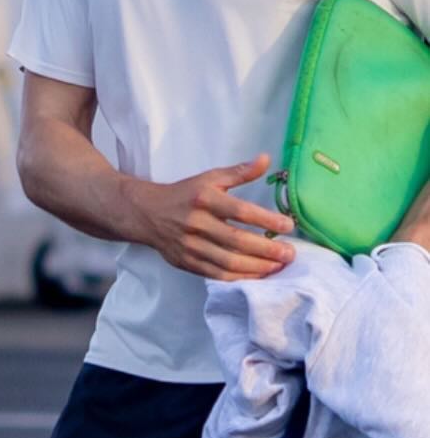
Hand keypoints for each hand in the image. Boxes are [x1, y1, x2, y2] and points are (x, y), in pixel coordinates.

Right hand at [135, 153, 295, 281]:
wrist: (148, 214)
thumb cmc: (185, 194)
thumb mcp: (210, 178)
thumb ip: (239, 172)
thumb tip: (266, 160)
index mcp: (204, 199)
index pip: (240, 211)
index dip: (266, 220)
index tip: (288, 225)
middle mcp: (196, 223)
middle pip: (236, 241)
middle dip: (267, 249)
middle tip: (290, 253)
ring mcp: (190, 246)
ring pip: (228, 262)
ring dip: (257, 267)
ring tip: (279, 266)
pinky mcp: (187, 263)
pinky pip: (217, 274)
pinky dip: (240, 277)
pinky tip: (258, 274)